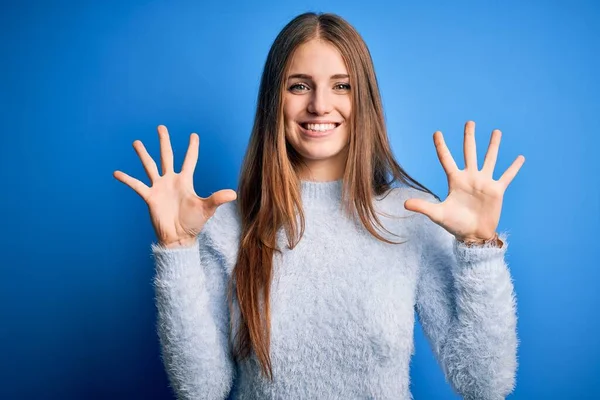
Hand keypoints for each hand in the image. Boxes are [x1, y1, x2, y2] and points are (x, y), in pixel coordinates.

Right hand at [113, 125, 236, 247]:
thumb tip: (233, 194)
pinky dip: (127, 179)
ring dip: (143, 154)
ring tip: (136, 142)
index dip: (192, 148)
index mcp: (185, 181)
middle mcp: (171, 181)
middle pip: (167, 156)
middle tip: (161, 127)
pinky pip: (137, 186)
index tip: (193, 135)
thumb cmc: (193, 223)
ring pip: (150, 166)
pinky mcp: (150, 197)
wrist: (179, 238)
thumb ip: (217, 199)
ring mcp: (159, 188)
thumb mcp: (207, 209)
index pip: (189, 160)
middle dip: (164, 142)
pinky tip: (117, 173)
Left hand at [404, 121, 524, 241]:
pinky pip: (507, 176)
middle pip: (469, 152)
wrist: (473, 235)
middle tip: (470, 122)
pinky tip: (521, 157)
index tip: (437, 132)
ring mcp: (484, 182)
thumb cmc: (455, 225)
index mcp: (455, 180)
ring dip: (493, 146)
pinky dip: (514, 167)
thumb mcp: (438, 214)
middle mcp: (470, 177)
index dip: (441, 146)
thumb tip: (404, 203)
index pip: (446, 159)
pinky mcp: (496, 190)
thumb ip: (423, 206)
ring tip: (496, 132)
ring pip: (489, 159)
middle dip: (469, 137)